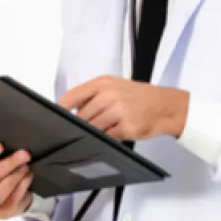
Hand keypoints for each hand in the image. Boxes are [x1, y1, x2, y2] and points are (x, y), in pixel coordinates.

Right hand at [0, 143, 34, 219]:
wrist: (7, 198)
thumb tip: (10, 145)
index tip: (0, 145)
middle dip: (10, 163)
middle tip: (24, 155)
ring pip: (2, 190)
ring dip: (16, 176)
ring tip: (26, 166)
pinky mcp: (1, 213)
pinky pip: (13, 198)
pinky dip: (23, 185)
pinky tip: (27, 176)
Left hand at [58, 75, 189, 140]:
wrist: (165, 106)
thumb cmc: (139, 97)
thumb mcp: (115, 86)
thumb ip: (93, 95)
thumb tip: (71, 111)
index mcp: (103, 83)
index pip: (72, 96)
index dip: (61, 108)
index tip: (55, 116)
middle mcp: (109, 95)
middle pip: (81, 116)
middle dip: (82, 124)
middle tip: (90, 124)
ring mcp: (117, 112)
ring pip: (92, 128)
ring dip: (95, 131)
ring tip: (108, 126)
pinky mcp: (125, 128)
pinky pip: (106, 136)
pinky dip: (107, 137)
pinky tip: (116, 131)